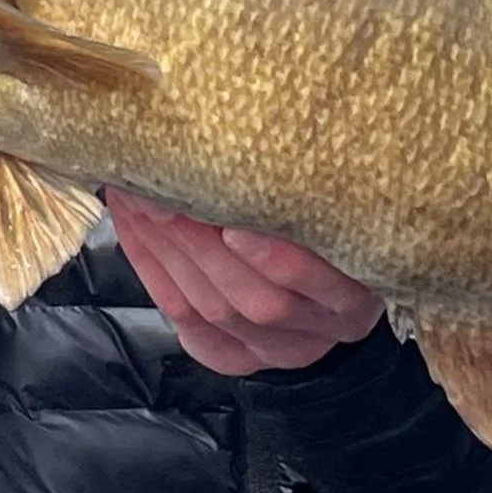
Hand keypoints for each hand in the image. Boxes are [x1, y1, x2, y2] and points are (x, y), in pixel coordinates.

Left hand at [105, 188, 384, 374]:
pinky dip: (151, 269)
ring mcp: (276, 348)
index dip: (275, 257)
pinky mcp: (235, 356)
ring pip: (212, 309)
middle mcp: (320, 328)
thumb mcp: (337, 207)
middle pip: (256, 300)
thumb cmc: (328, 228)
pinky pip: (183, 319)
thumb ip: (307, 189)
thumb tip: (247, 136)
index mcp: (358, 293)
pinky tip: (133, 227)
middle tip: (158, 189)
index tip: (233, 219)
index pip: (318, 282)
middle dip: (198, 242)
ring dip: (164, 249)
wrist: (330, 286)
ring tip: (137, 198)